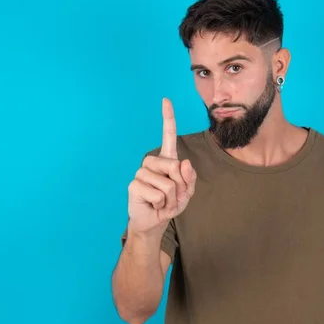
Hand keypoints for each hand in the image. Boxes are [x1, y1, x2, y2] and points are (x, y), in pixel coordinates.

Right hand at [127, 98, 196, 234]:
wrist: (154, 223)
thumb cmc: (170, 204)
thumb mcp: (186, 193)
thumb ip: (190, 179)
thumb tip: (184, 162)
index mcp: (166, 160)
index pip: (167, 135)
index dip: (168, 118)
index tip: (166, 100)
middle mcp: (152, 162)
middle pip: (175, 167)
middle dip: (180, 187)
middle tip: (172, 197)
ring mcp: (141, 173)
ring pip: (168, 183)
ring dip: (171, 199)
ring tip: (163, 202)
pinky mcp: (134, 185)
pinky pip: (158, 194)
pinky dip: (161, 205)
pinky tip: (154, 205)